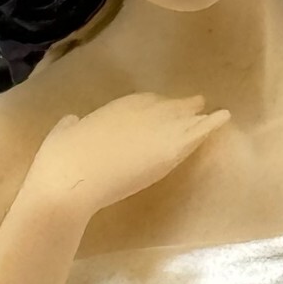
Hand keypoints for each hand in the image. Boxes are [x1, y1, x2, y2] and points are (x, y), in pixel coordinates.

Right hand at [19, 92, 230, 219]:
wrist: (70, 182)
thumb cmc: (58, 161)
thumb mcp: (61, 133)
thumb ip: (70, 125)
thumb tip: (73, 121)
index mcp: (113, 108)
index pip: (144, 101)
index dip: (156, 105)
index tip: (163, 107)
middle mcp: (138, 113)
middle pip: (167, 107)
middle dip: (181, 107)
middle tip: (195, 104)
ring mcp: (156, 130)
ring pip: (184, 118)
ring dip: (198, 115)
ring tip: (214, 113)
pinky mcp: (168, 151)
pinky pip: (196, 134)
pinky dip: (211, 125)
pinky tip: (224, 119)